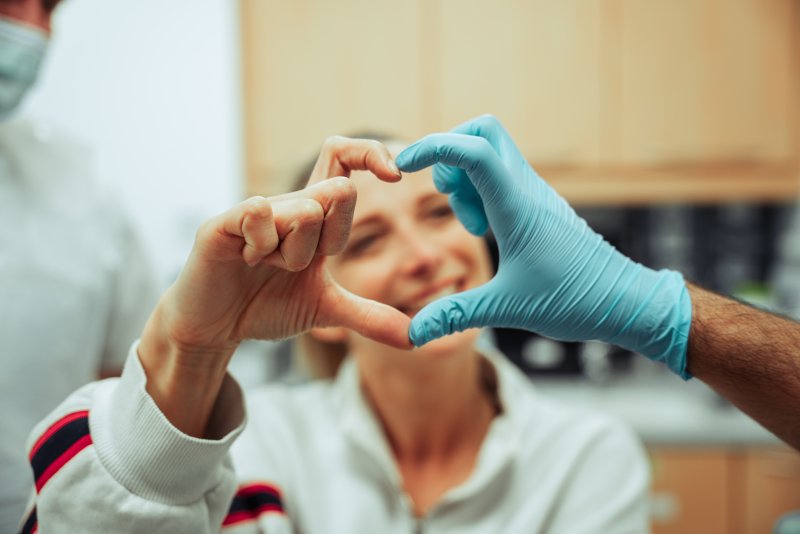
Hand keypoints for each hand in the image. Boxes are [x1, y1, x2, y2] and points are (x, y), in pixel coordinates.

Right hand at [139, 137, 409, 435]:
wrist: (215, 328)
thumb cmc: (266, 306)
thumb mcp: (325, 310)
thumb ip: (368, 316)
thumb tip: (414, 338)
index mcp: (314, 216)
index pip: (343, 161)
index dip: (371, 154)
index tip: (395, 176)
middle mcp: (288, 205)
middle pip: (335, 192)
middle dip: (328, 238)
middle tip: (295, 265)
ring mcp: (255, 211)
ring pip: (302, 211)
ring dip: (292, 253)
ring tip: (263, 266)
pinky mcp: (223, 223)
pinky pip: (258, 212)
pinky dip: (262, 244)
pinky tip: (246, 259)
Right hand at [396, 115, 691, 376]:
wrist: (627, 302)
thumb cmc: (576, 301)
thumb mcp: (507, 308)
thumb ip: (455, 315)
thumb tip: (414, 335)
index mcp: (517, 207)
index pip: (472, 150)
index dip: (432, 147)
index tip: (402, 167)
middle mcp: (527, 190)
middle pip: (483, 131)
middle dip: (450, 153)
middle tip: (448, 197)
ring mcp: (535, 194)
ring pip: (491, 153)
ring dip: (466, 178)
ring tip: (473, 225)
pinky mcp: (540, 206)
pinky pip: (502, 177)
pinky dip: (483, 191)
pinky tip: (487, 229)